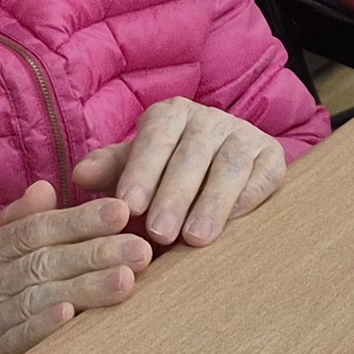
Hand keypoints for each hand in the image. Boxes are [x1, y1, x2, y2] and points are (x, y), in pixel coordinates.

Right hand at [0, 180, 151, 353]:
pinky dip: (40, 328)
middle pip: (41, 262)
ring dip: (83, 289)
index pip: (33, 230)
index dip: (78, 219)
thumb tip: (46, 187)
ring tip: (127, 279)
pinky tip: (70, 316)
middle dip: (95, 253)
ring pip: (33, 299)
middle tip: (142, 248)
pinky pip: (10, 343)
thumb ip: (13, 226)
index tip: (123, 211)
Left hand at [70, 100, 291, 250]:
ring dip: (212, 204)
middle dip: (174, 196)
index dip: (142, 172)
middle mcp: (210, 119)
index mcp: (171, 114)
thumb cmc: (164, 176)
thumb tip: (81, 174)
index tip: (129, 206)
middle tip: (159, 234)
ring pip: (229, 166)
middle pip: (192, 154)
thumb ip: (110, 172)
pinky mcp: (272, 157)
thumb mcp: (134, 172)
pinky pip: (263, 176)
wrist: (218, 174)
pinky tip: (233, 226)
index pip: (156, 139)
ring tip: (196, 239)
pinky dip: (247, 200)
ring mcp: (245, 135)